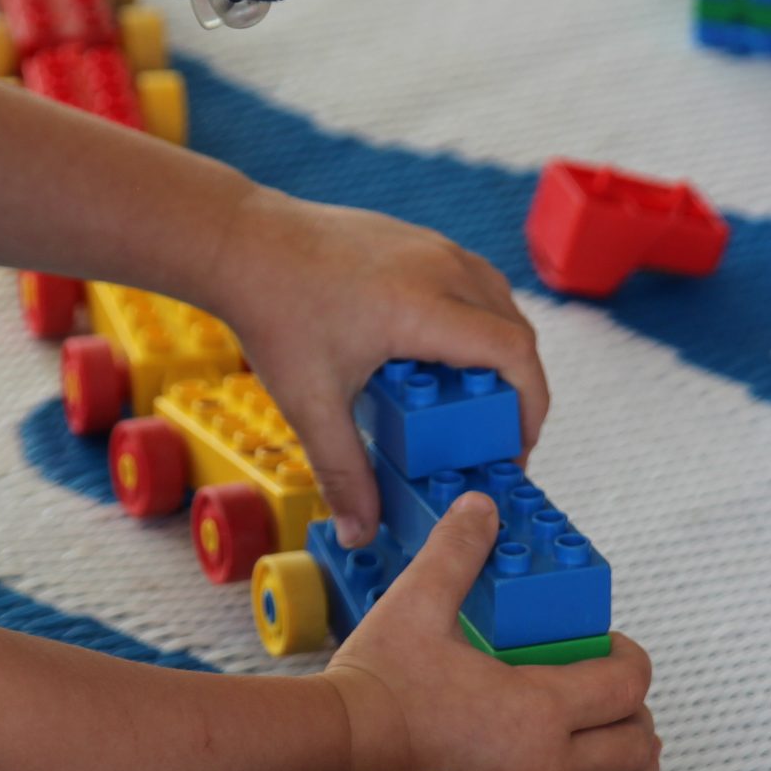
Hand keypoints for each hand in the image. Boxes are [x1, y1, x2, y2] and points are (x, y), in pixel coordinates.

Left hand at [199, 187, 547, 546]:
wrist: (239, 239)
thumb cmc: (274, 311)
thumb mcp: (310, 402)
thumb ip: (343, 471)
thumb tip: (360, 533)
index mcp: (426, 308)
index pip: (515, 353)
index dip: (531, 404)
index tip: (517, 445)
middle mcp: (441, 268)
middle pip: (515, 328)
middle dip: (517, 385)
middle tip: (491, 434)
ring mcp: (430, 245)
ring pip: (495, 298)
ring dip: (497, 347)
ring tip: (467, 395)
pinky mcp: (414, 237)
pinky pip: (467, 278)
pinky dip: (473, 317)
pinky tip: (436, 352)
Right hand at [320, 495, 657, 770]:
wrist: (333, 755)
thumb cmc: (375, 691)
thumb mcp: (416, 605)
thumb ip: (456, 553)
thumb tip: (480, 511)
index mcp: (537, 709)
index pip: (625, 685)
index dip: (629, 658)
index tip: (609, 646)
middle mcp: (545, 764)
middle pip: (637, 745)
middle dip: (634, 713)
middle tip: (607, 691)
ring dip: (624, 763)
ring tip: (600, 737)